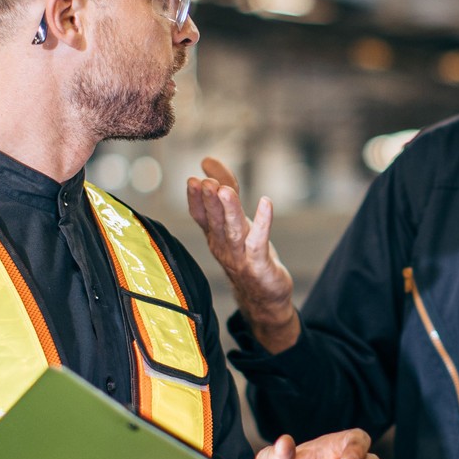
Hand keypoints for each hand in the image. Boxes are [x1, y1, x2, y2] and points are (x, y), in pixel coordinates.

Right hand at [185, 157, 298, 352]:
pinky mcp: (259, 265)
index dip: (196, 199)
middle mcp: (223, 247)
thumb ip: (223, 191)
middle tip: (204, 182)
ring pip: (233, 231)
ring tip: (224, 191)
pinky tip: (266, 203)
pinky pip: (259, 242)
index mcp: (214, 237)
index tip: (193, 180)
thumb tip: (206, 160)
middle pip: (214, 222)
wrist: (263, 297)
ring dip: (229, 211)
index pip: (200, 216)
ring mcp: (241, 257)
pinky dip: (263, 222)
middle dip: (209, 201)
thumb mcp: (234, 221)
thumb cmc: (248, 254)